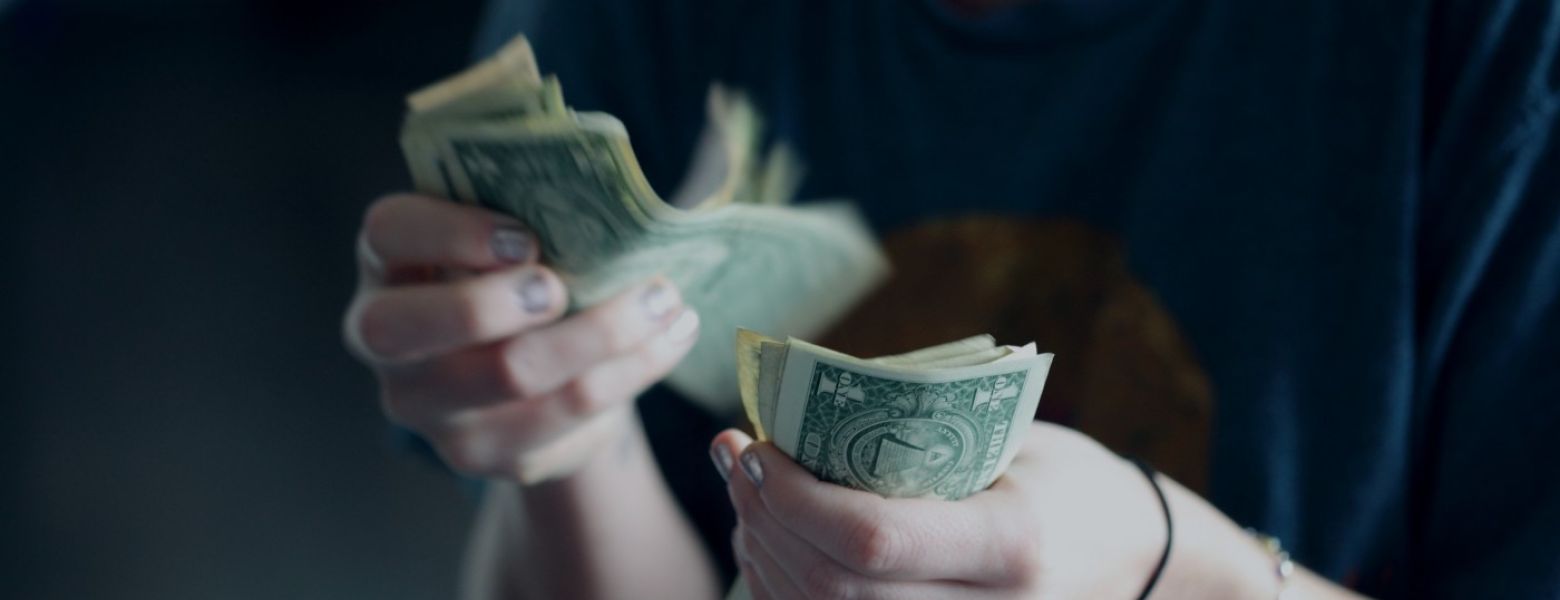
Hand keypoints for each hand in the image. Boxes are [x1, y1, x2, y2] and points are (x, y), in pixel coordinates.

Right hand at [343, 193, 699, 483]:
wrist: (535, 370)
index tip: (525, 236)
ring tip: (665, 300)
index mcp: (388, 262)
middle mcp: (386, 341)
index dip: (450, 232)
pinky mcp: (487, 453)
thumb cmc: (521, 274)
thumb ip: (529, 209)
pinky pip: (567, 417)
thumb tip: (605, 193)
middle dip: (495, 303)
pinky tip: (671, 337)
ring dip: (602, 333)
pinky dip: (632, 371)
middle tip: (563, 287)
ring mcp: (430, 408)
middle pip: (413, 328)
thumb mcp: (509, 234)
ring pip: (511, 375)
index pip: (388, 234)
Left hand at [711, 422, 1167, 598]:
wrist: (1143, 564)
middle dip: (763, 518)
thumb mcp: (1012, 443)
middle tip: (735, 456)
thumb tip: (797, 418)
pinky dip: (788, 592)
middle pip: (831, 589)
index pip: (871, 541)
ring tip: (748, 493)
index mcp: (1011, 546)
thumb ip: (915, 438)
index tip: (756, 445)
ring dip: (762, 555)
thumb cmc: (1074, 484)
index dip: (794, 497)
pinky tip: (773, 543)